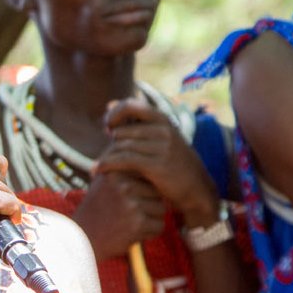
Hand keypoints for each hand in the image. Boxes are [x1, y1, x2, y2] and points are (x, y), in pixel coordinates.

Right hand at [74, 171, 165, 259]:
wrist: (81, 239)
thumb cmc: (95, 210)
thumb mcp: (102, 182)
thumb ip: (120, 168)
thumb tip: (140, 158)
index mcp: (117, 172)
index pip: (148, 178)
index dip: (142, 192)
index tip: (124, 202)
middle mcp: (125, 186)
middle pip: (157, 193)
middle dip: (148, 206)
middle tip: (128, 215)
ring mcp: (132, 204)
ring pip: (161, 209)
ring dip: (150, 219)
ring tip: (129, 223)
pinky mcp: (138, 223)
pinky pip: (159, 226)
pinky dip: (148, 233)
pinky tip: (131, 233)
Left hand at [95, 98, 219, 225]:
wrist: (196, 189)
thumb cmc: (173, 163)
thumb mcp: (159, 139)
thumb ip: (134, 123)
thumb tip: (108, 103)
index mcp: (164, 120)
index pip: (131, 105)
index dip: (114, 114)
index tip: (107, 127)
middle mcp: (164, 130)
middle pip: (122, 131)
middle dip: (110, 144)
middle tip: (104, 154)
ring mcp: (162, 147)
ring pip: (121, 145)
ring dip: (106, 156)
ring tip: (96, 165)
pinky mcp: (157, 164)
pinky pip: (124, 160)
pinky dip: (106, 164)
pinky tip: (97, 170)